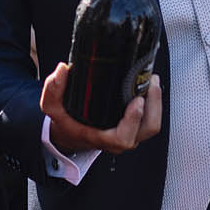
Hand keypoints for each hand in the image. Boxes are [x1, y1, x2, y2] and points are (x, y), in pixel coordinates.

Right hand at [40, 63, 162, 155]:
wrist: (71, 133)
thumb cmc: (66, 122)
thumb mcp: (52, 107)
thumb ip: (53, 89)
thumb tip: (63, 69)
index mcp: (101, 138)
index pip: (123, 137)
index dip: (133, 121)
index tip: (136, 101)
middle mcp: (119, 139)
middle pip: (146, 129)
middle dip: (153, 106)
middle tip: (150, 83)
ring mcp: (129, 133)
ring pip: (152, 124)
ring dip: (156, 103)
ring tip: (152, 80)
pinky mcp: (135, 126)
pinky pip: (150, 118)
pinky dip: (154, 102)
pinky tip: (149, 84)